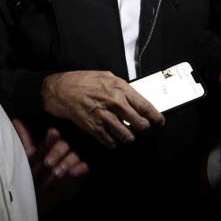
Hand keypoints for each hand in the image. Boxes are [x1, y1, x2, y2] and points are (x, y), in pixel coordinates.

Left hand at [12, 118, 88, 215]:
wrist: (39, 197)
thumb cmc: (32, 173)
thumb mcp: (26, 157)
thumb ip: (24, 140)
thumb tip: (15, 119)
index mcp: (49, 146)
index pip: (51, 138)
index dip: (51, 137)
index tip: (52, 133)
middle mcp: (62, 151)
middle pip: (64, 145)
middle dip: (57, 153)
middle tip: (48, 164)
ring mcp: (72, 161)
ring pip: (74, 156)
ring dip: (66, 163)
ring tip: (57, 173)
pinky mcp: (80, 172)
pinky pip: (84, 167)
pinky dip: (80, 169)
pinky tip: (73, 173)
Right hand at [41, 70, 163, 148]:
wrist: (61, 89)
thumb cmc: (84, 81)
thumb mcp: (107, 77)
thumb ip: (123, 88)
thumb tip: (137, 99)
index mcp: (120, 88)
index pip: (145, 107)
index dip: (156, 118)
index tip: (159, 123)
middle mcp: (115, 103)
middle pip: (140, 124)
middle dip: (146, 130)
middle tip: (145, 131)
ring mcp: (104, 116)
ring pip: (127, 136)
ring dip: (130, 138)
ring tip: (129, 136)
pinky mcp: (93, 128)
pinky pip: (110, 142)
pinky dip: (114, 143)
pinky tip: (114, 139)